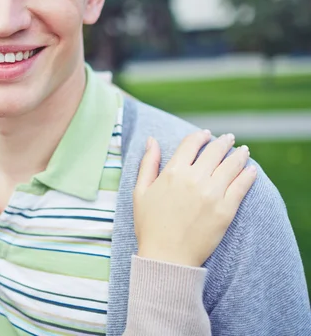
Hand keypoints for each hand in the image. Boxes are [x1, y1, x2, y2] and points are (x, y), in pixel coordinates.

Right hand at [133, 130, 256, 266]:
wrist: (166, 256)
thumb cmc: (149, 225)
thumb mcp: (140, 191)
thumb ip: (148, 163)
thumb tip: (152, 140)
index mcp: (173, 172)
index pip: (191, 144)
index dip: (199, 136)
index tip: (205, 135)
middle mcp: (194, 179)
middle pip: (214, 151)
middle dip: (222, 142)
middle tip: (228, 139)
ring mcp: (212, 194)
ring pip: (231, 165)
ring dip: (239, 154)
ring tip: (243, 150)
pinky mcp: (226, 209)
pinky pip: (242, 185)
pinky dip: (248, 174)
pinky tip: (251, 170)